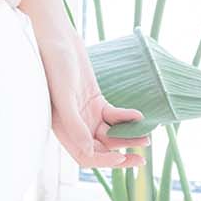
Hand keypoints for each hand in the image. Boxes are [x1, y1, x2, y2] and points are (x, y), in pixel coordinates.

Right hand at [34, 23, 150, 170]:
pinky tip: (138, 115)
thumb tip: (89, 153)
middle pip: (101, 149)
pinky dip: (126, 118)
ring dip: (127, 137)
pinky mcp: (96, 101)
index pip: (85, 156)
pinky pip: (113, 117)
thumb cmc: (54, 64)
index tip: (121, 157)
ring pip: (110, 134)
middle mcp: (75, 125)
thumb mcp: (64, 95)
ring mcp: (86, 114)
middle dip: (121, 155)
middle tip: (141, 159)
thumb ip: (74, 124)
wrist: (57, 39)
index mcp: (63, 128)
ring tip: (147, 138)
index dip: (103, 161)